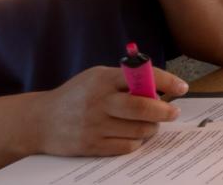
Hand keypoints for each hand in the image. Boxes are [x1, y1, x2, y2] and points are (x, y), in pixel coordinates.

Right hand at [27, 66, 186, 156]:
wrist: (39, 121)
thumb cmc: (76, 96)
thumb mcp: (97, 77)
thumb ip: (124, 79)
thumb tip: (159, 86)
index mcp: (103, 79)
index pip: (142, 76)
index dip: (167, 81)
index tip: (182, 88)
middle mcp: (99, 101)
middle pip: (142, 106)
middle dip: (164, 110)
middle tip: (173, 112)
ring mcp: (94, 125)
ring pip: (137, 129)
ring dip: (152, 128)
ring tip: (152, 124)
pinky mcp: (91, 145)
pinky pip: (125, 146)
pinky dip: (136, 142)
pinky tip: (135, 136)